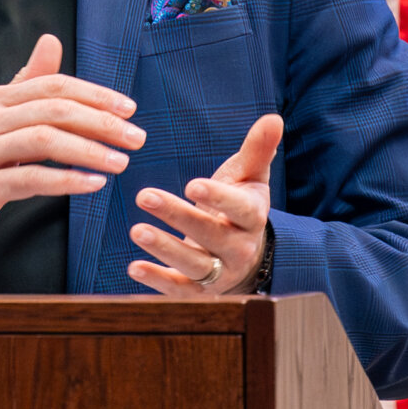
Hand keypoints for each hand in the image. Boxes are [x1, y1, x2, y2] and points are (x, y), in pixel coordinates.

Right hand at [0, 34, 145, 259]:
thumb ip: (28, 83)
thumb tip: (51, 42)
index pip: (53, 85)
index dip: (95, 95)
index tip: (128, 109)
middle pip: (53, 110)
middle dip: (101, 122)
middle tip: (134, 137)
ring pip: (44, 141)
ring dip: (89, 151)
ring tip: (120, 162)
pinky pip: (29, 180)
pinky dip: (66, 181)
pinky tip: (92, 185)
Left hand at [128, 114, 282, 295]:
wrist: (247, 257)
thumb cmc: (241, 208)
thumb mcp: (251, 179)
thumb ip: (257, 151)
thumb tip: (273, 118)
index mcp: (252, 218)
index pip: (239, 209)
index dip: (218, 198)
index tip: (193, 185)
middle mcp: (239, 248)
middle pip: (211, 234)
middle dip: (178, 216)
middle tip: (144, 195)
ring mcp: (220, 272)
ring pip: (194, 264)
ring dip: (165, 249)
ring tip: (137, 230)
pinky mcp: (200, 291)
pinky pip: (180, 289)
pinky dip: (158, 280)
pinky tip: (134, 267)